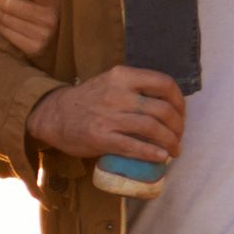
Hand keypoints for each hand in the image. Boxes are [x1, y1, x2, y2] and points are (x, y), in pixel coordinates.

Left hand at [0, 0, 56, 61]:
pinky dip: (0, 26)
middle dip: (0, 0)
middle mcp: (50, 19)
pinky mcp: (34, 48)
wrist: (62, 40)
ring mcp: (42, 35)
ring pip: (8, 20)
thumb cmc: (51, 12)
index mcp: (55, 2)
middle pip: (13, 6)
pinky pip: (8, 34)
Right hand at [33, 64, 188, 162]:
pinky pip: (133, 146)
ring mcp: (108, 116)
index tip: (181, 114)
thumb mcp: (110, 83)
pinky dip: (152, 153)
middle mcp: (117, 93)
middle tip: (178, 136)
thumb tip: (168, 105)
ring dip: (169, 142)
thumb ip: (135, 88)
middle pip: (162, 109)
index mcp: (122, 76)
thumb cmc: (87, 101)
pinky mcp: (99, 137)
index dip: (179, 101)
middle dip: (177, 126)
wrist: (53, 114)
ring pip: (151, 128)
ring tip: (174, 150)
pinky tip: (161, 157)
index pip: (164, 84)